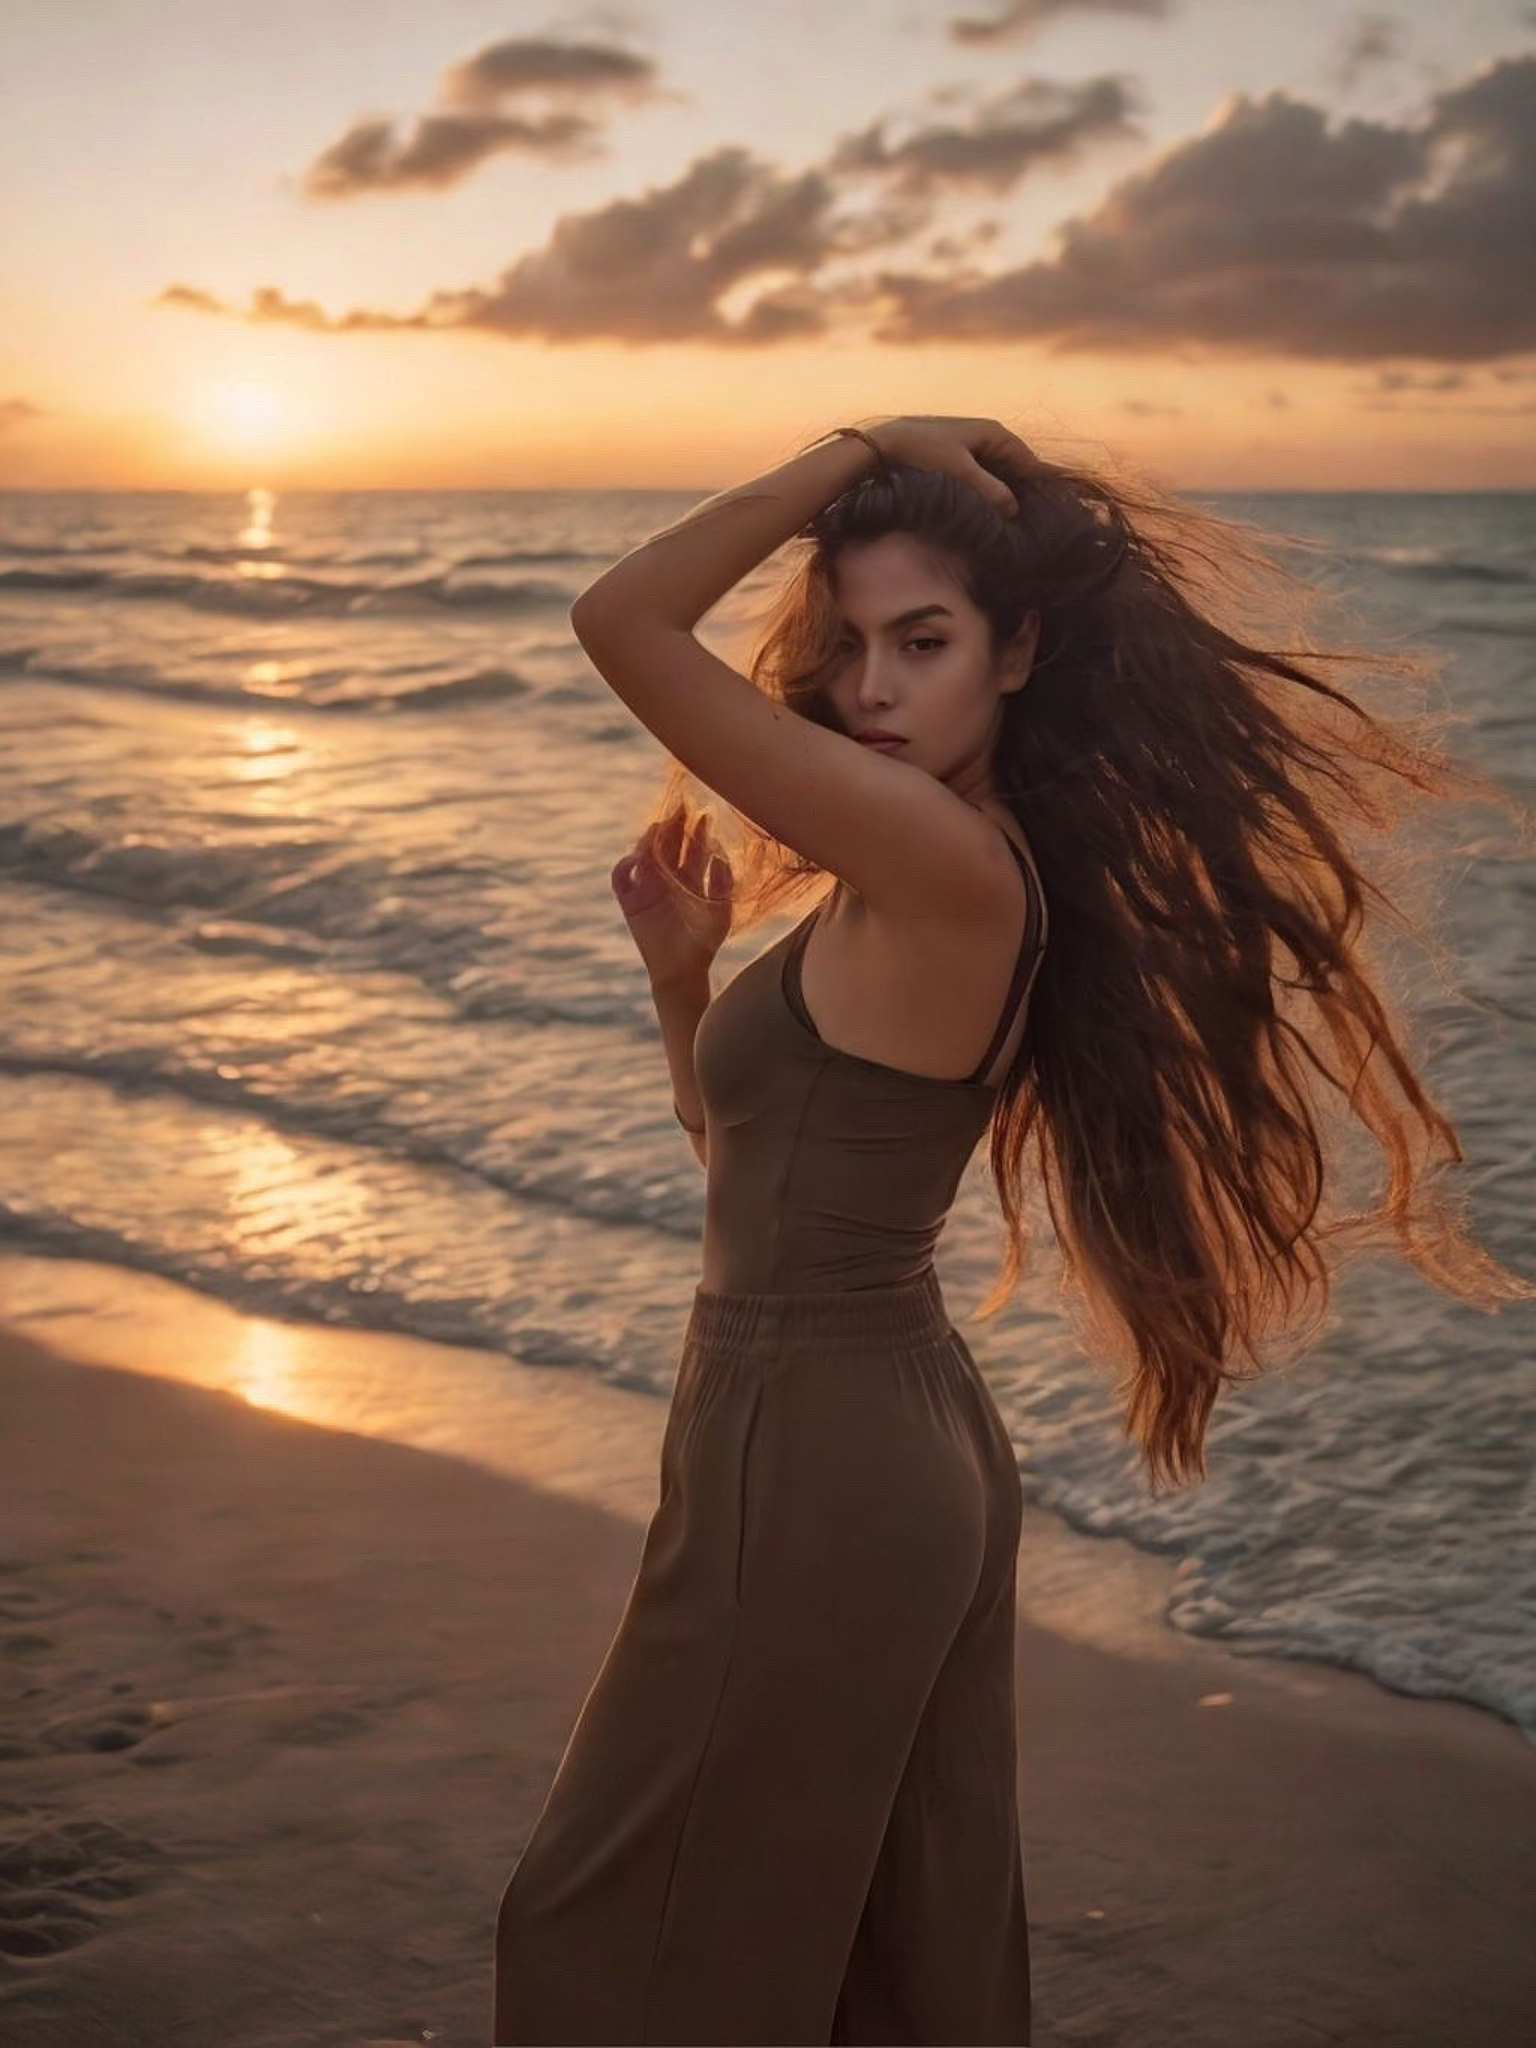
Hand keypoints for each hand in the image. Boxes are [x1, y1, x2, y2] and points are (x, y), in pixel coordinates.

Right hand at [612, 803, 733, 987]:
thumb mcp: (721, 910)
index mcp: (690, 878)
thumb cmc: (704, 942)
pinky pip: (621, 877)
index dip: (696, 830)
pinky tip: (638, 858)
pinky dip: (625, 865)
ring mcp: (647, 887)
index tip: (704, 814)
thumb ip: (722, 882)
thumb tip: (720, 853)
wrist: (682, 971)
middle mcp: (667, 878)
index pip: (691, 846)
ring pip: (643, 854)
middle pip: (667, 843)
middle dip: (673, 824)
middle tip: (680, 808)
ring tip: (660, 828)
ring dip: (650, 839)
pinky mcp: (630, 901)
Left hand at [864, 415, 1040, 517]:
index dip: (1038, 481)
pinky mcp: (953, 454)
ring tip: (1010, 517)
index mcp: (993, 432)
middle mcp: (984, 433)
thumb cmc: (923, 454)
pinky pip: (980, 473)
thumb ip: (990, 491)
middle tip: (1030, 517)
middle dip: (1020, 488)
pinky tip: (984, 507)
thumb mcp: (961, 475)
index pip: (1027, 459)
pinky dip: (985, 488)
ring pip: (995, 470)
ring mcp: (968, 443)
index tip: (1048, 505)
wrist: (883, 445)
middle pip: (1012, 465)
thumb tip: (1014, 509)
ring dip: (1001, 490)